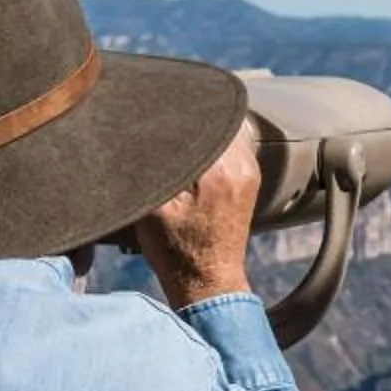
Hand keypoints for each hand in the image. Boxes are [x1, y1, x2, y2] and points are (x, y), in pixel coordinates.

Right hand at [131, 119, 263, 307]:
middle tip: (160, 113)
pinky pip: (233, 143)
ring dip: (202, 126)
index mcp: (218, 170)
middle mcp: (241, 166)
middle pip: (214, 117)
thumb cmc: (176, 253)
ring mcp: (250, 172)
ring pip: (225, 127)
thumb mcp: (150, 209)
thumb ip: (148, 168)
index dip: (170, 110)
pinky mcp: (249, 180)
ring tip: (174, 128)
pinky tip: (192, 144)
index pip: (195, 118)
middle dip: (187, 114)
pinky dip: (213, 138)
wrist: (208, 284)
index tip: (149, 106)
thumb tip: (140, 135)